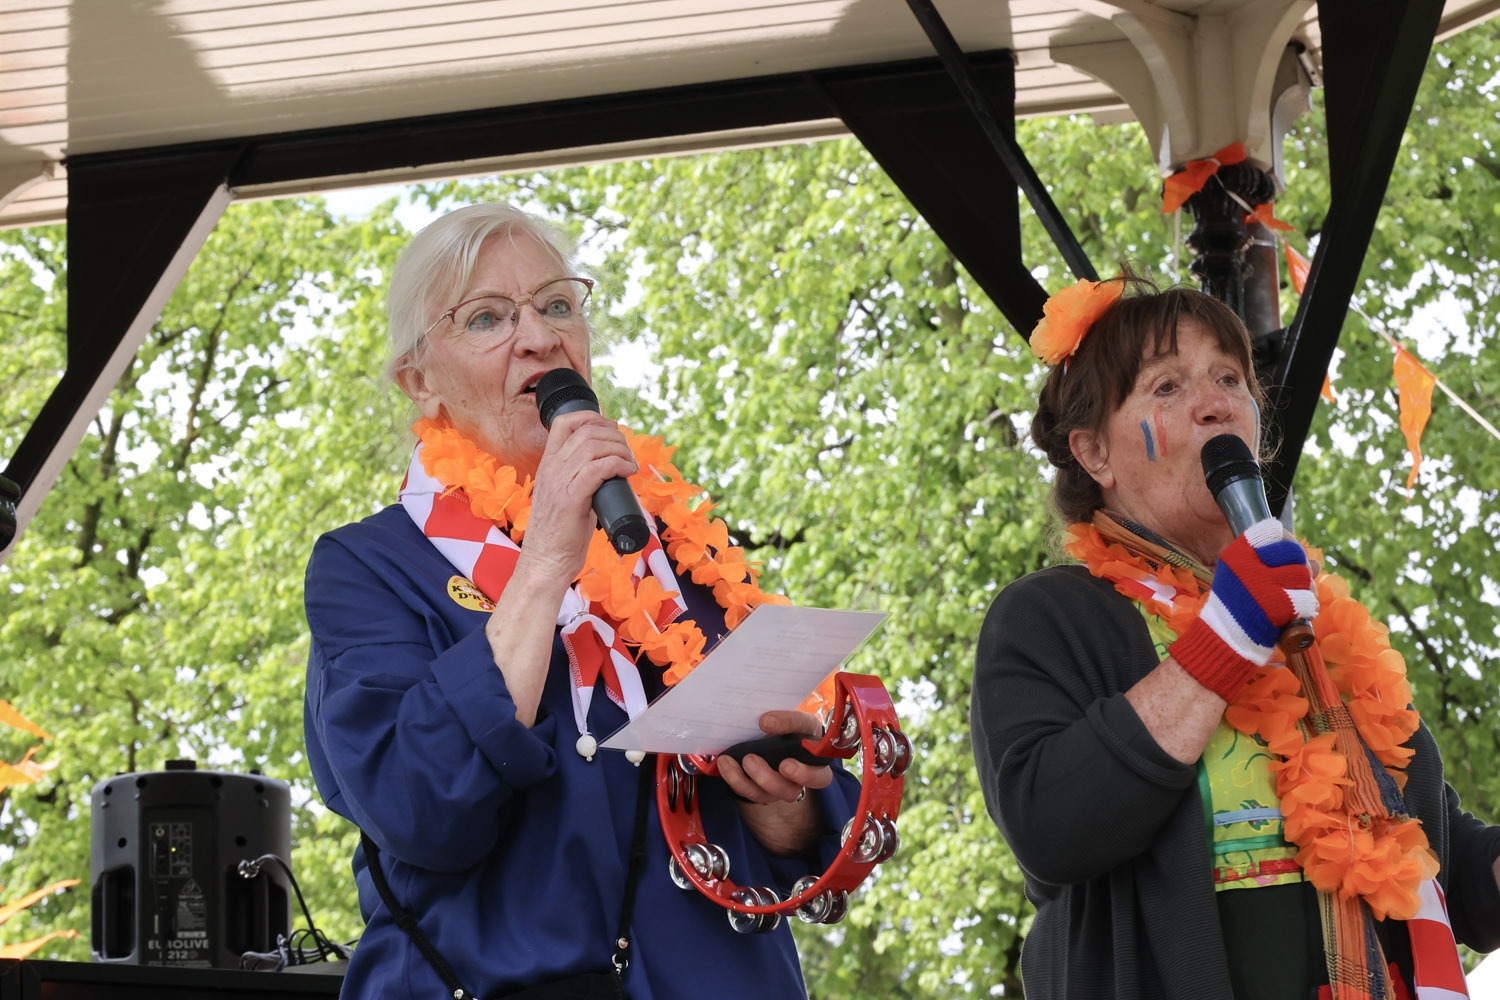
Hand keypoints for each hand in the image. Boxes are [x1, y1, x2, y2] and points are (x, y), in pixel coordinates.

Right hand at [518, 409, 636, 582]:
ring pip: (594, 446)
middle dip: (615, 436)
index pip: (564, 422)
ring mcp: (559, 482)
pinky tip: (628, 473)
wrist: (545, 563)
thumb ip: (579, 481)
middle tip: (628, 453)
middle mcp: (551, 468)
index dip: (593, 417)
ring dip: (621, 450)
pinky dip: (618, 465)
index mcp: (548, 465)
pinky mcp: (571, 498)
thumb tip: (608, 472)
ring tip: (630, 465)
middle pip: (586, 430)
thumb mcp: (565, 498)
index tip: (612, 430)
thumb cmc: (559, 536)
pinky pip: (599, 468)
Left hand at [717, 710, 833, 856]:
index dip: (804, 775)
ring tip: (742, 757)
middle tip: (752, 760)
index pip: (819, 777)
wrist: (772, 737)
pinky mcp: (758, 790)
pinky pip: (746, 791)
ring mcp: (776, 789)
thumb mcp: (798, 722)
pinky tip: (725, 762)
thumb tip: (766, 721)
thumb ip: (789, 720)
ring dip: (749, 777)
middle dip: (771, 780)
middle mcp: (797, 784)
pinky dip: (734, 776)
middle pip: (790, 792)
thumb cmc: (791, 730)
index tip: (785, 762)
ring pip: (765, 794)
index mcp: (815, 767)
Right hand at [1169, 518, 1317, 701]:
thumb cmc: (1238, 605)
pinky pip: (1306, 600)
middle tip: (1298, 582)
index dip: (1286, 540)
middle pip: (1293, 552)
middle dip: (1301, 566)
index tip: (1286, 556)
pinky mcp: (1275, 607)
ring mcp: (1261, 586)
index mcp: (1237, 553)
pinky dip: (1309, 607)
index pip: (1272, 530)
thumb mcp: (1246, 577)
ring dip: (1308, 588)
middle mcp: (1247, 565)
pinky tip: (1303, 613)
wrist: (1226, 638)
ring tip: (1301, 598)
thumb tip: (1315, 562)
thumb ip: (1275, 566)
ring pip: (1303, 575)